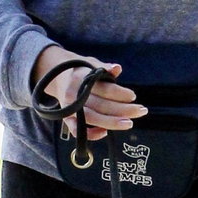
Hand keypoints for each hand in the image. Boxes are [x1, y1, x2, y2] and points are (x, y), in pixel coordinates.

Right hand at [31, 44, 145, 142]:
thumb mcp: (91, 63)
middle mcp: (74, 94)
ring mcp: (69, 108)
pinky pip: (77, 130)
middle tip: (141, 111)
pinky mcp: (66, 118)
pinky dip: (91, 133)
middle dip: (123, 110)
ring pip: (92, 119)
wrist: (56, 75)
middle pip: (101, 105)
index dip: (119, 93)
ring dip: (112, 123)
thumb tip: (117, 68)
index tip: (133, 96)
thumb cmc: (80, 70)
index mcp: (81, 78)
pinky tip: (106, 132)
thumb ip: (104, 68)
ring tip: (129, 124)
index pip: (104, 88)